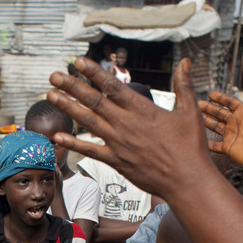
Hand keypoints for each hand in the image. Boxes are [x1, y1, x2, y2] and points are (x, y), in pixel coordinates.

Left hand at [45, 58, 213, 199]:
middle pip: (94, 101)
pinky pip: (90, 150)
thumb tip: (184, 62)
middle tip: (54, 75)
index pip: (113, 86)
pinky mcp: (116, 161)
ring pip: (88, 122)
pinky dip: (74, 143)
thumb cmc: (191, 147)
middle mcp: (126, 124)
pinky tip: (58, 137)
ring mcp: (119, 143)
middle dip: (72, 86)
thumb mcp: (190, 112)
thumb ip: (184, 86)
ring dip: (68, 108)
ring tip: (51, 95)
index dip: (94, 72)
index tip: (79, 62)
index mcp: (143, 109)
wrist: (187, 180)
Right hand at [198, 68, 242, 179]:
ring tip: (194, 116)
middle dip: (209, 108)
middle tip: (197, 104)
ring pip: (215, 126)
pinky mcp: (228, 148)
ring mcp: (232, 135)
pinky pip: (214, 145)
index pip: (229, 102)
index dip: (220, 98)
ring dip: (205, 121)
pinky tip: (198, 138)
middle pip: (219, 113)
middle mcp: (237, 123)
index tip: (211, 93)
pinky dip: (206, 142)